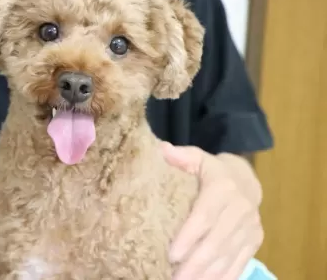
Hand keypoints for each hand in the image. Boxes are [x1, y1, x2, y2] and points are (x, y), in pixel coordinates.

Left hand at [161, 142, 263, 279]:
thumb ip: (181, 156)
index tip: (171, 254)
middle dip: (195, 264)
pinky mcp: (255, 241)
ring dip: (207, 275)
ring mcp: (250, 227)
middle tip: (174, 278)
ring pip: (228, 257)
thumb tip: (162, 150)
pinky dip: (224, 277)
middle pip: (216, 242)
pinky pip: (240, 263)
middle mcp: (241, 209)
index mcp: (223, 188)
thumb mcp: (197, 158)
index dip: (189, 237)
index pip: (205, 216)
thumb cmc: (211, 171)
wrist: (246, 179)